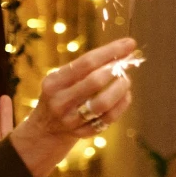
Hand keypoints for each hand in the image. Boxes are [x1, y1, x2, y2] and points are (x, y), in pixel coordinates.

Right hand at [10, 38, 136, 176]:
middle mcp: (60, 101)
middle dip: (115, 71)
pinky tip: (125, 96)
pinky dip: (121, 105)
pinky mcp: (82, 133)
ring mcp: (70, 119)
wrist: (46, 129)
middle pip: (94, 82)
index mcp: (54, 82)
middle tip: (127, 64)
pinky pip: (108, 119)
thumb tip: (122, 51)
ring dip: (120, 89)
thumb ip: (87, 67)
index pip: (86, 62)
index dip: (110, 52)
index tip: (130, 43)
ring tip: (126, 80)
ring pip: (102, 103)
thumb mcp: (63, 79)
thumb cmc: (62, 94)